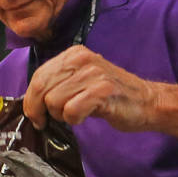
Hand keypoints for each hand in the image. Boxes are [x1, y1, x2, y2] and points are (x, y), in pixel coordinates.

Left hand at [24, 45, 161, 130]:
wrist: (147, 102)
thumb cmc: (110, 96)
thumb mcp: (80, 82)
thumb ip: (57, 85)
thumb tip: (30, 102)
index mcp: (73, 54)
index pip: (38, 76)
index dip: (30, 100)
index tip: (35, 115)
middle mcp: (81, 59)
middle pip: (41, 88)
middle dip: (38, 110)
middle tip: (46, 122)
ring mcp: (93, 73)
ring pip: (53, 101)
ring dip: (60, 115)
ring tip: (76, 114)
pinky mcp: (102, 91)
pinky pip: (71, 111)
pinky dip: (74, 119)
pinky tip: (85, 117)